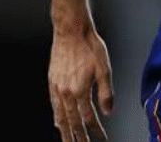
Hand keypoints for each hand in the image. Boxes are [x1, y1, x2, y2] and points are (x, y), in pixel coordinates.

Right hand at [48, 25, 114, 141]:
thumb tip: (108, 111)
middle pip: (72, 122)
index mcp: (80, 90)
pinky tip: (58, 122)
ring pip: (60, 116)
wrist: (70, 30)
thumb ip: (106, 92)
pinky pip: (54, 105)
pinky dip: (57, 117)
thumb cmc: (89, 46)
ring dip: (65, 132)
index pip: (89, 118)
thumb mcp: (104, 68)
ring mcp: (57, 88)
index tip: (103, 138)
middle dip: (79, 137)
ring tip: (68, 141)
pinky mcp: (52, 81)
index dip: (96, 130)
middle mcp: (66, 92)